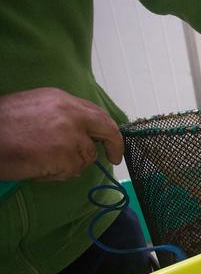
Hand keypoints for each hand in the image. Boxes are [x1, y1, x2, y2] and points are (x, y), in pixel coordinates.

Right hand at [0, 87, 122, 180]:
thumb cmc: (2, 127)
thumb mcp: (35, 109)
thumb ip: (63, 118)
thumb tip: (84, 135)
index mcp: (62, 99)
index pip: (97, 113)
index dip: (107, 129)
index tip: (111, 142)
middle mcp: (71, 113)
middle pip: (107, 129)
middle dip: (115, 144)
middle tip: (115, 158)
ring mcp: (71, 134)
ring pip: (87, 157)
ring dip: (71, 164)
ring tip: (43, 160)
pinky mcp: (66, 155)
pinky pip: (73, 171)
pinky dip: (58, 174)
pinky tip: (39, 167)